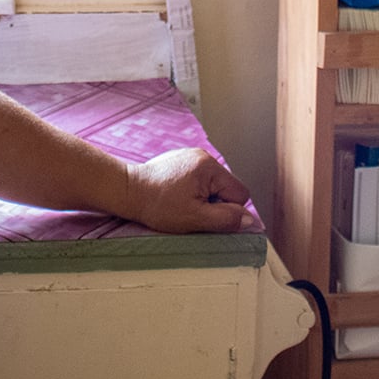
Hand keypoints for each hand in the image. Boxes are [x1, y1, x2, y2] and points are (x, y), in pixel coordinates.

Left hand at [121, 147, 255, 234]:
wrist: (127, 191)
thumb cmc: (158, 205)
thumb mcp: (196, 218)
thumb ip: (226, 219)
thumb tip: (250, 221)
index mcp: (210, 167)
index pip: (240, 194)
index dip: (228, 210)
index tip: (208, 216)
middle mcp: (203, 157)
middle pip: (227, 188)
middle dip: (215, 203)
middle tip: (192, 211)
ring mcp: (192, 157)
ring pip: (213, 185)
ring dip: (204, 198)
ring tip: (182, 204)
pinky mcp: (182, 161)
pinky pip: (200, 179)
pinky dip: (193, 191)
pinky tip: (176, 197)